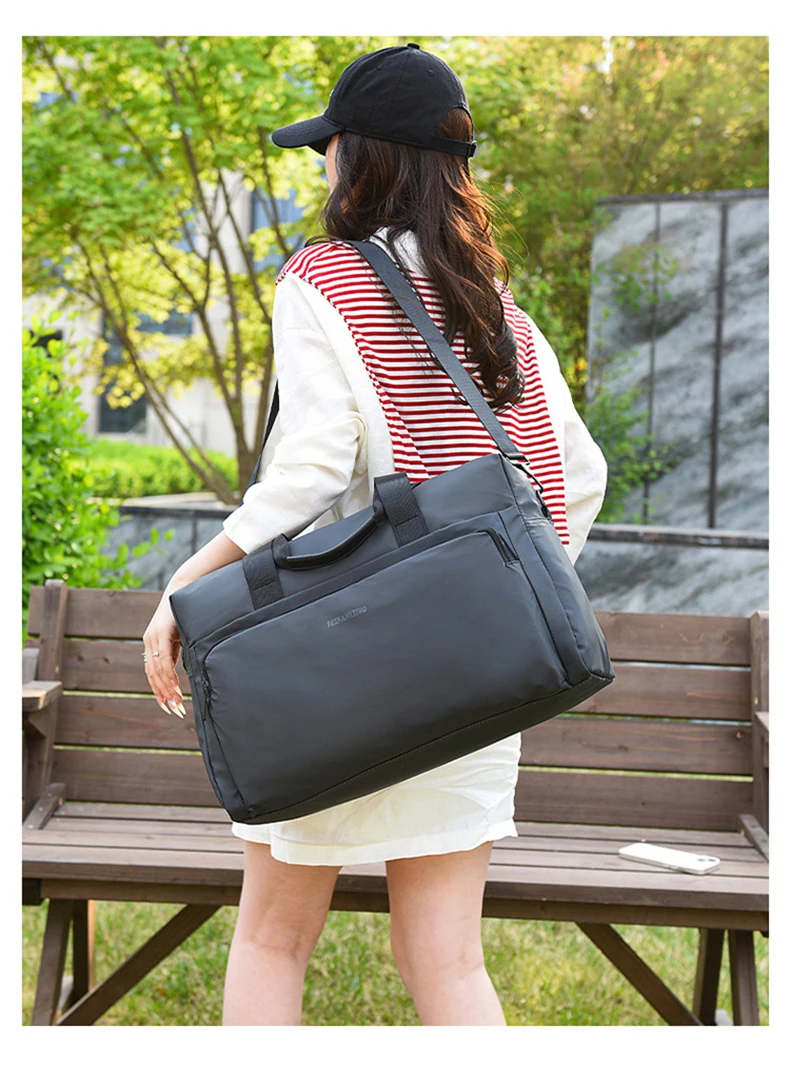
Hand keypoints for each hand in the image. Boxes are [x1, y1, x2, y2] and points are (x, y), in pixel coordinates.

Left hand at [143, 592, 186, 717]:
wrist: (184, 587)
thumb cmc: (184, 612)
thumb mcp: (179, 636)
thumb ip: (174, 653)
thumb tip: (178, 673)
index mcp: (152, 644)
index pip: (152, 674)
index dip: (158, 692)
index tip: (167, 706)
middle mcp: (148, 642)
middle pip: (152, 676)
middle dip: (163, 695)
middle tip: (174, 711)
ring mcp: (153, 637)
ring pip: (156, 671)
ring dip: (167, 689)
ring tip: (177, 703)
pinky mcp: (160, 632)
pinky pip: (163, 659)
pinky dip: (168, 675)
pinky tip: (175, 686)